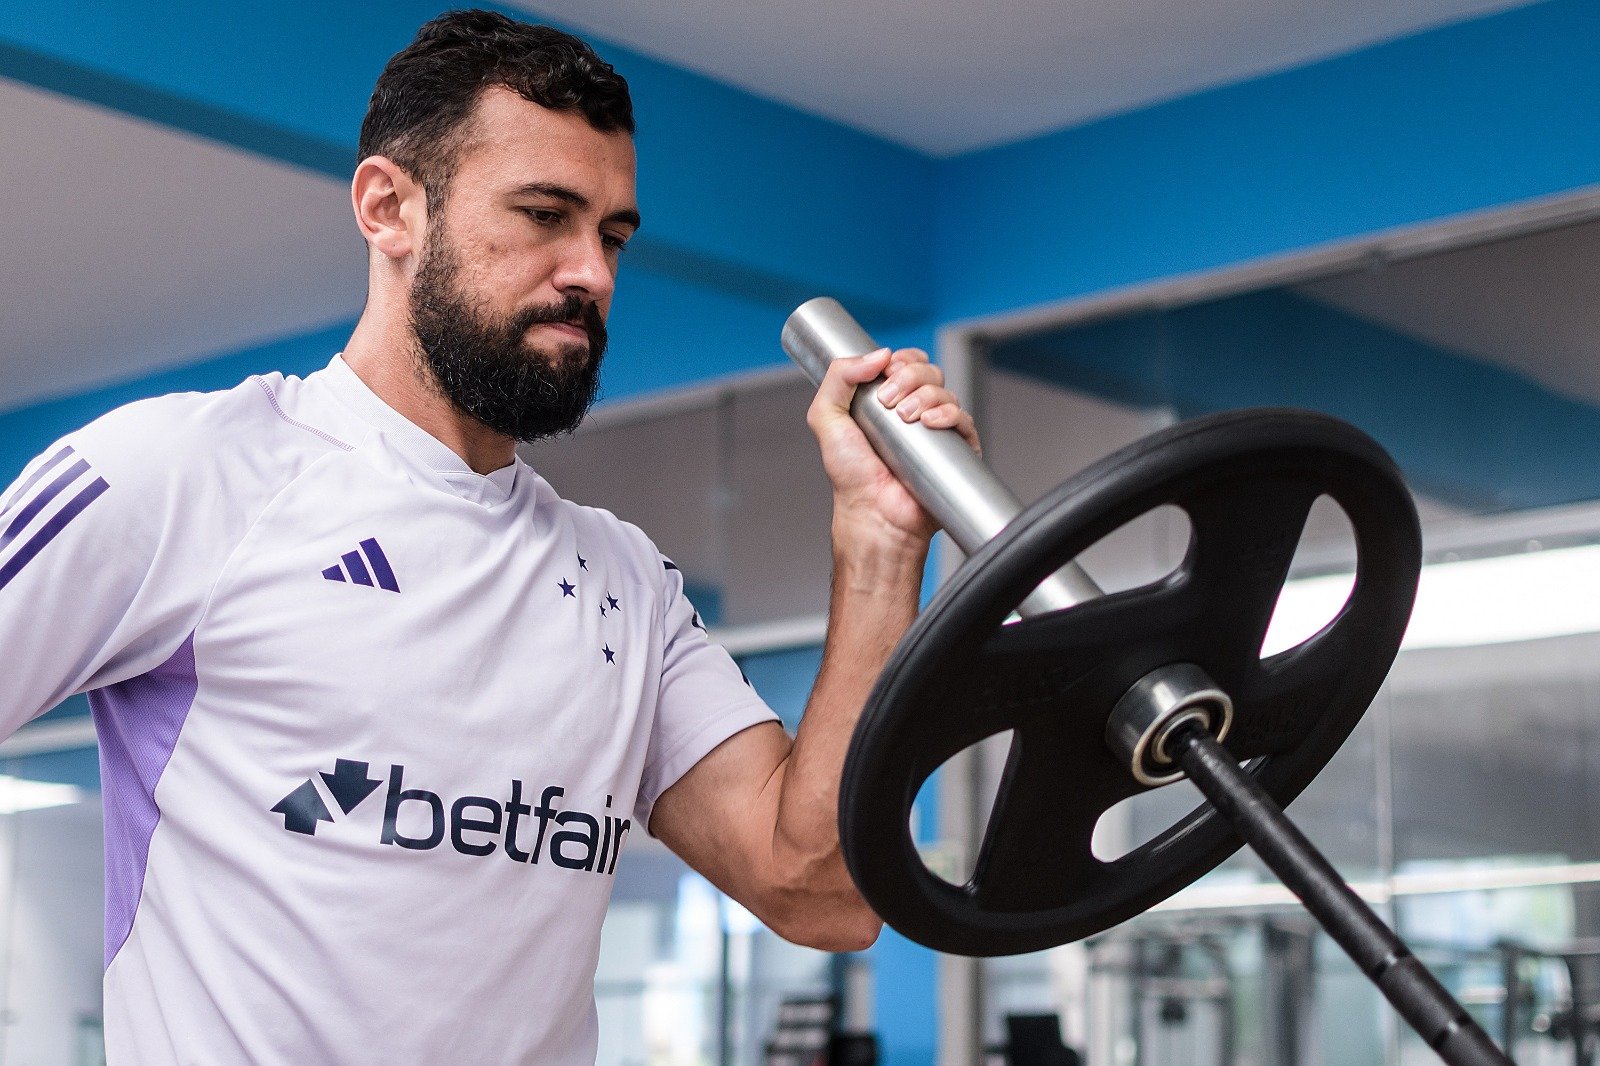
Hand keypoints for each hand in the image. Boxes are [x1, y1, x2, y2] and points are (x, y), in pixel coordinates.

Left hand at [806, 347, 979, 549]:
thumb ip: (839, 377)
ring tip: (905, 418)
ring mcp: (936, 431)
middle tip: (888, 400)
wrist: (873, 513)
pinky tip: (929, 423)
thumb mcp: (826, 418)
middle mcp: (914, 412)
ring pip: (946, 391)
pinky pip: (964, 419)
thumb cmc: (850, 476)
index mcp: (887, 401)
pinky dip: (949, 413)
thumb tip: (877, 353)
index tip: (886, 369)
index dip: (901, 359)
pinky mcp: (955, 451)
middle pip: (929, 371)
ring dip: (925, 395)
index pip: (906, 363)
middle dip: (909, 376)